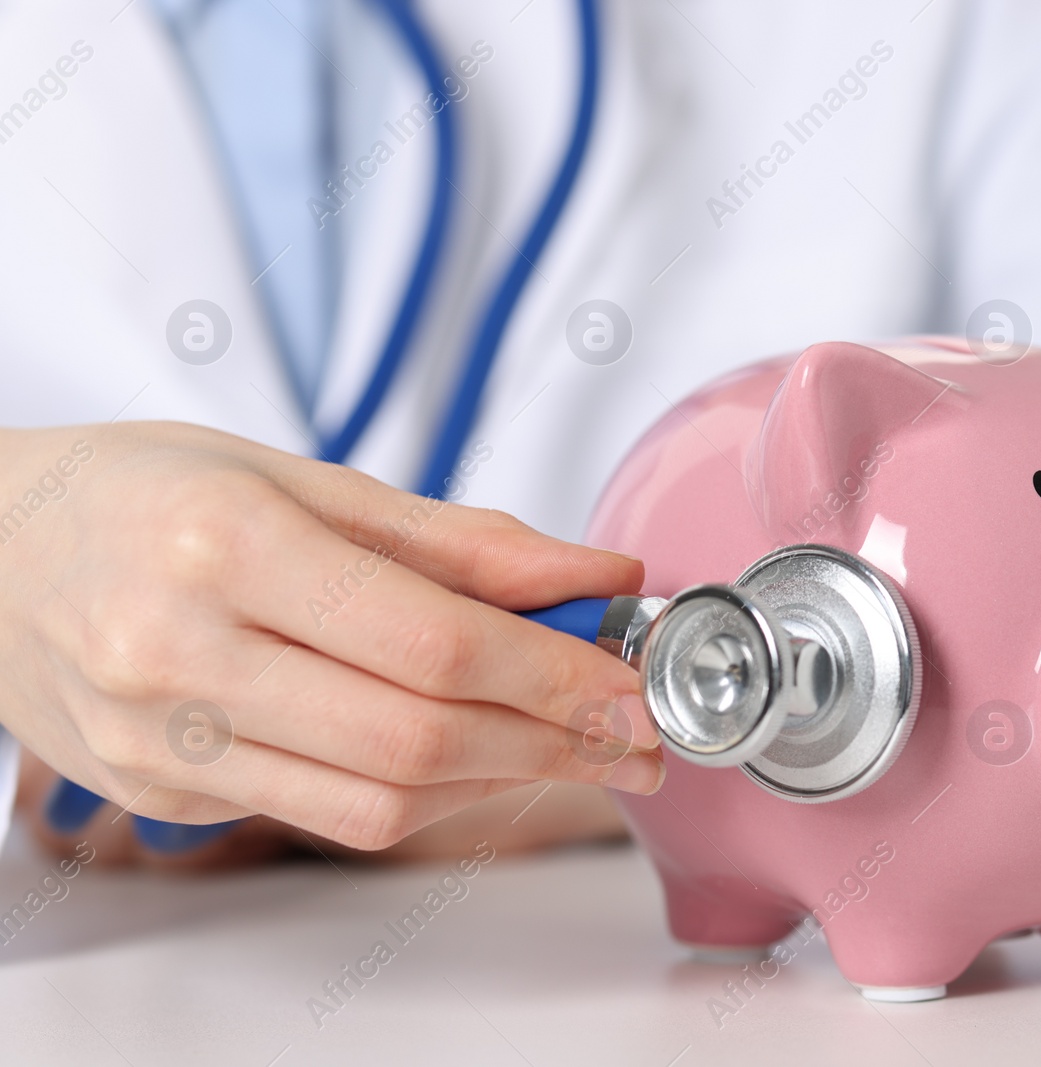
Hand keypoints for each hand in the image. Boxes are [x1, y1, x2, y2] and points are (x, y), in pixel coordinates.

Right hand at [0, 422, 662, 851]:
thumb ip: (459, 539)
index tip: (635, 683)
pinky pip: (332, 815)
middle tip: (637, 734)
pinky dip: (429, 793)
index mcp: (222, 545)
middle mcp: (179, 654)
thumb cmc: (145, 489)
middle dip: (553, 742)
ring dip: (505, 779)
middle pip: (415, 735)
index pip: (429, 640)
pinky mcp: (162, 797)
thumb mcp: (301, 474)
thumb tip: (595, 577)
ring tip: (578, 748)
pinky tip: (481, 758)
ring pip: (380, 798)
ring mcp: (162, 741)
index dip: (553, 674)